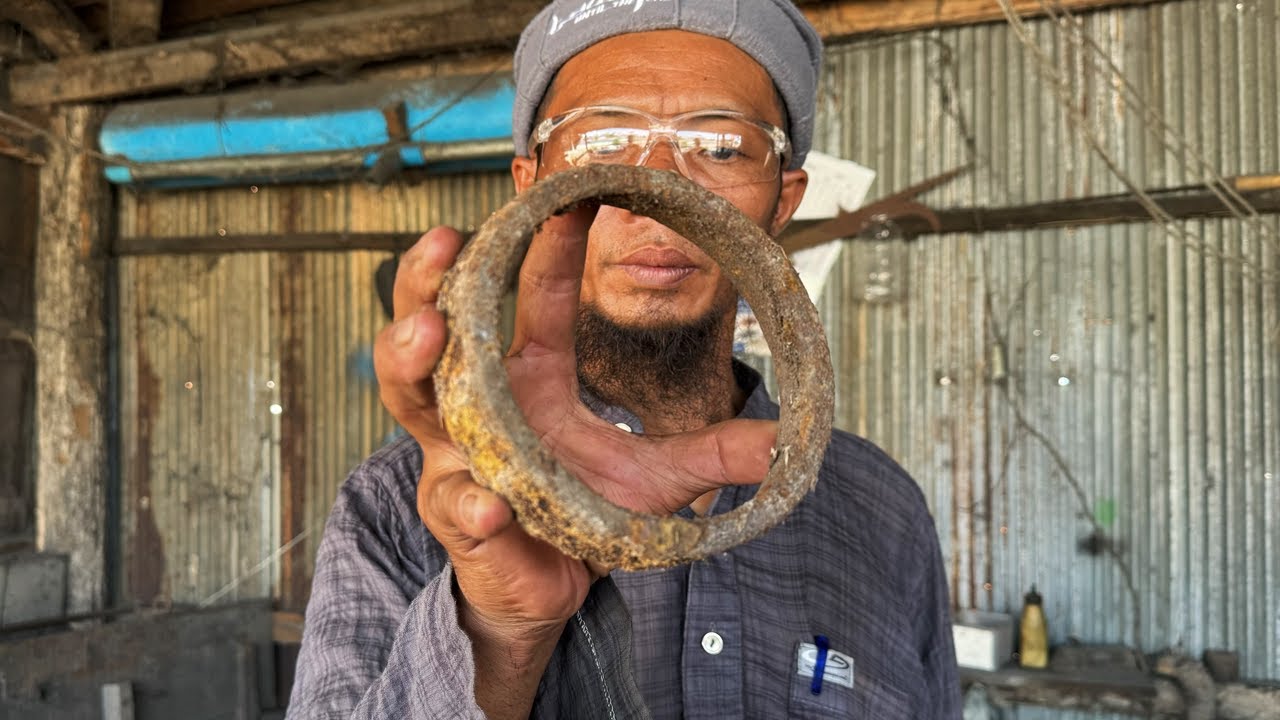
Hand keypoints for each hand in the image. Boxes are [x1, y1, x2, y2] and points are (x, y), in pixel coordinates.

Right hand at [372, 208, 775, 678]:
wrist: (546, 588)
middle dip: (426, 284)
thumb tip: (785, 443)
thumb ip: (713, 455)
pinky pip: (457, 505)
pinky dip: (472, 503)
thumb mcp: (657, 479)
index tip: (567, 195)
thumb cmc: (583, 517)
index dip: (541, 247)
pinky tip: (490, 501)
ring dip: (413, 363)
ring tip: (431, 332)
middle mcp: (479, 408)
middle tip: (444, 241)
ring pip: (413, 402)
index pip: (529, 300)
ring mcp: (460, 459)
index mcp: (527, 380)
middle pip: (432, 331)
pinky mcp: (461, 521)